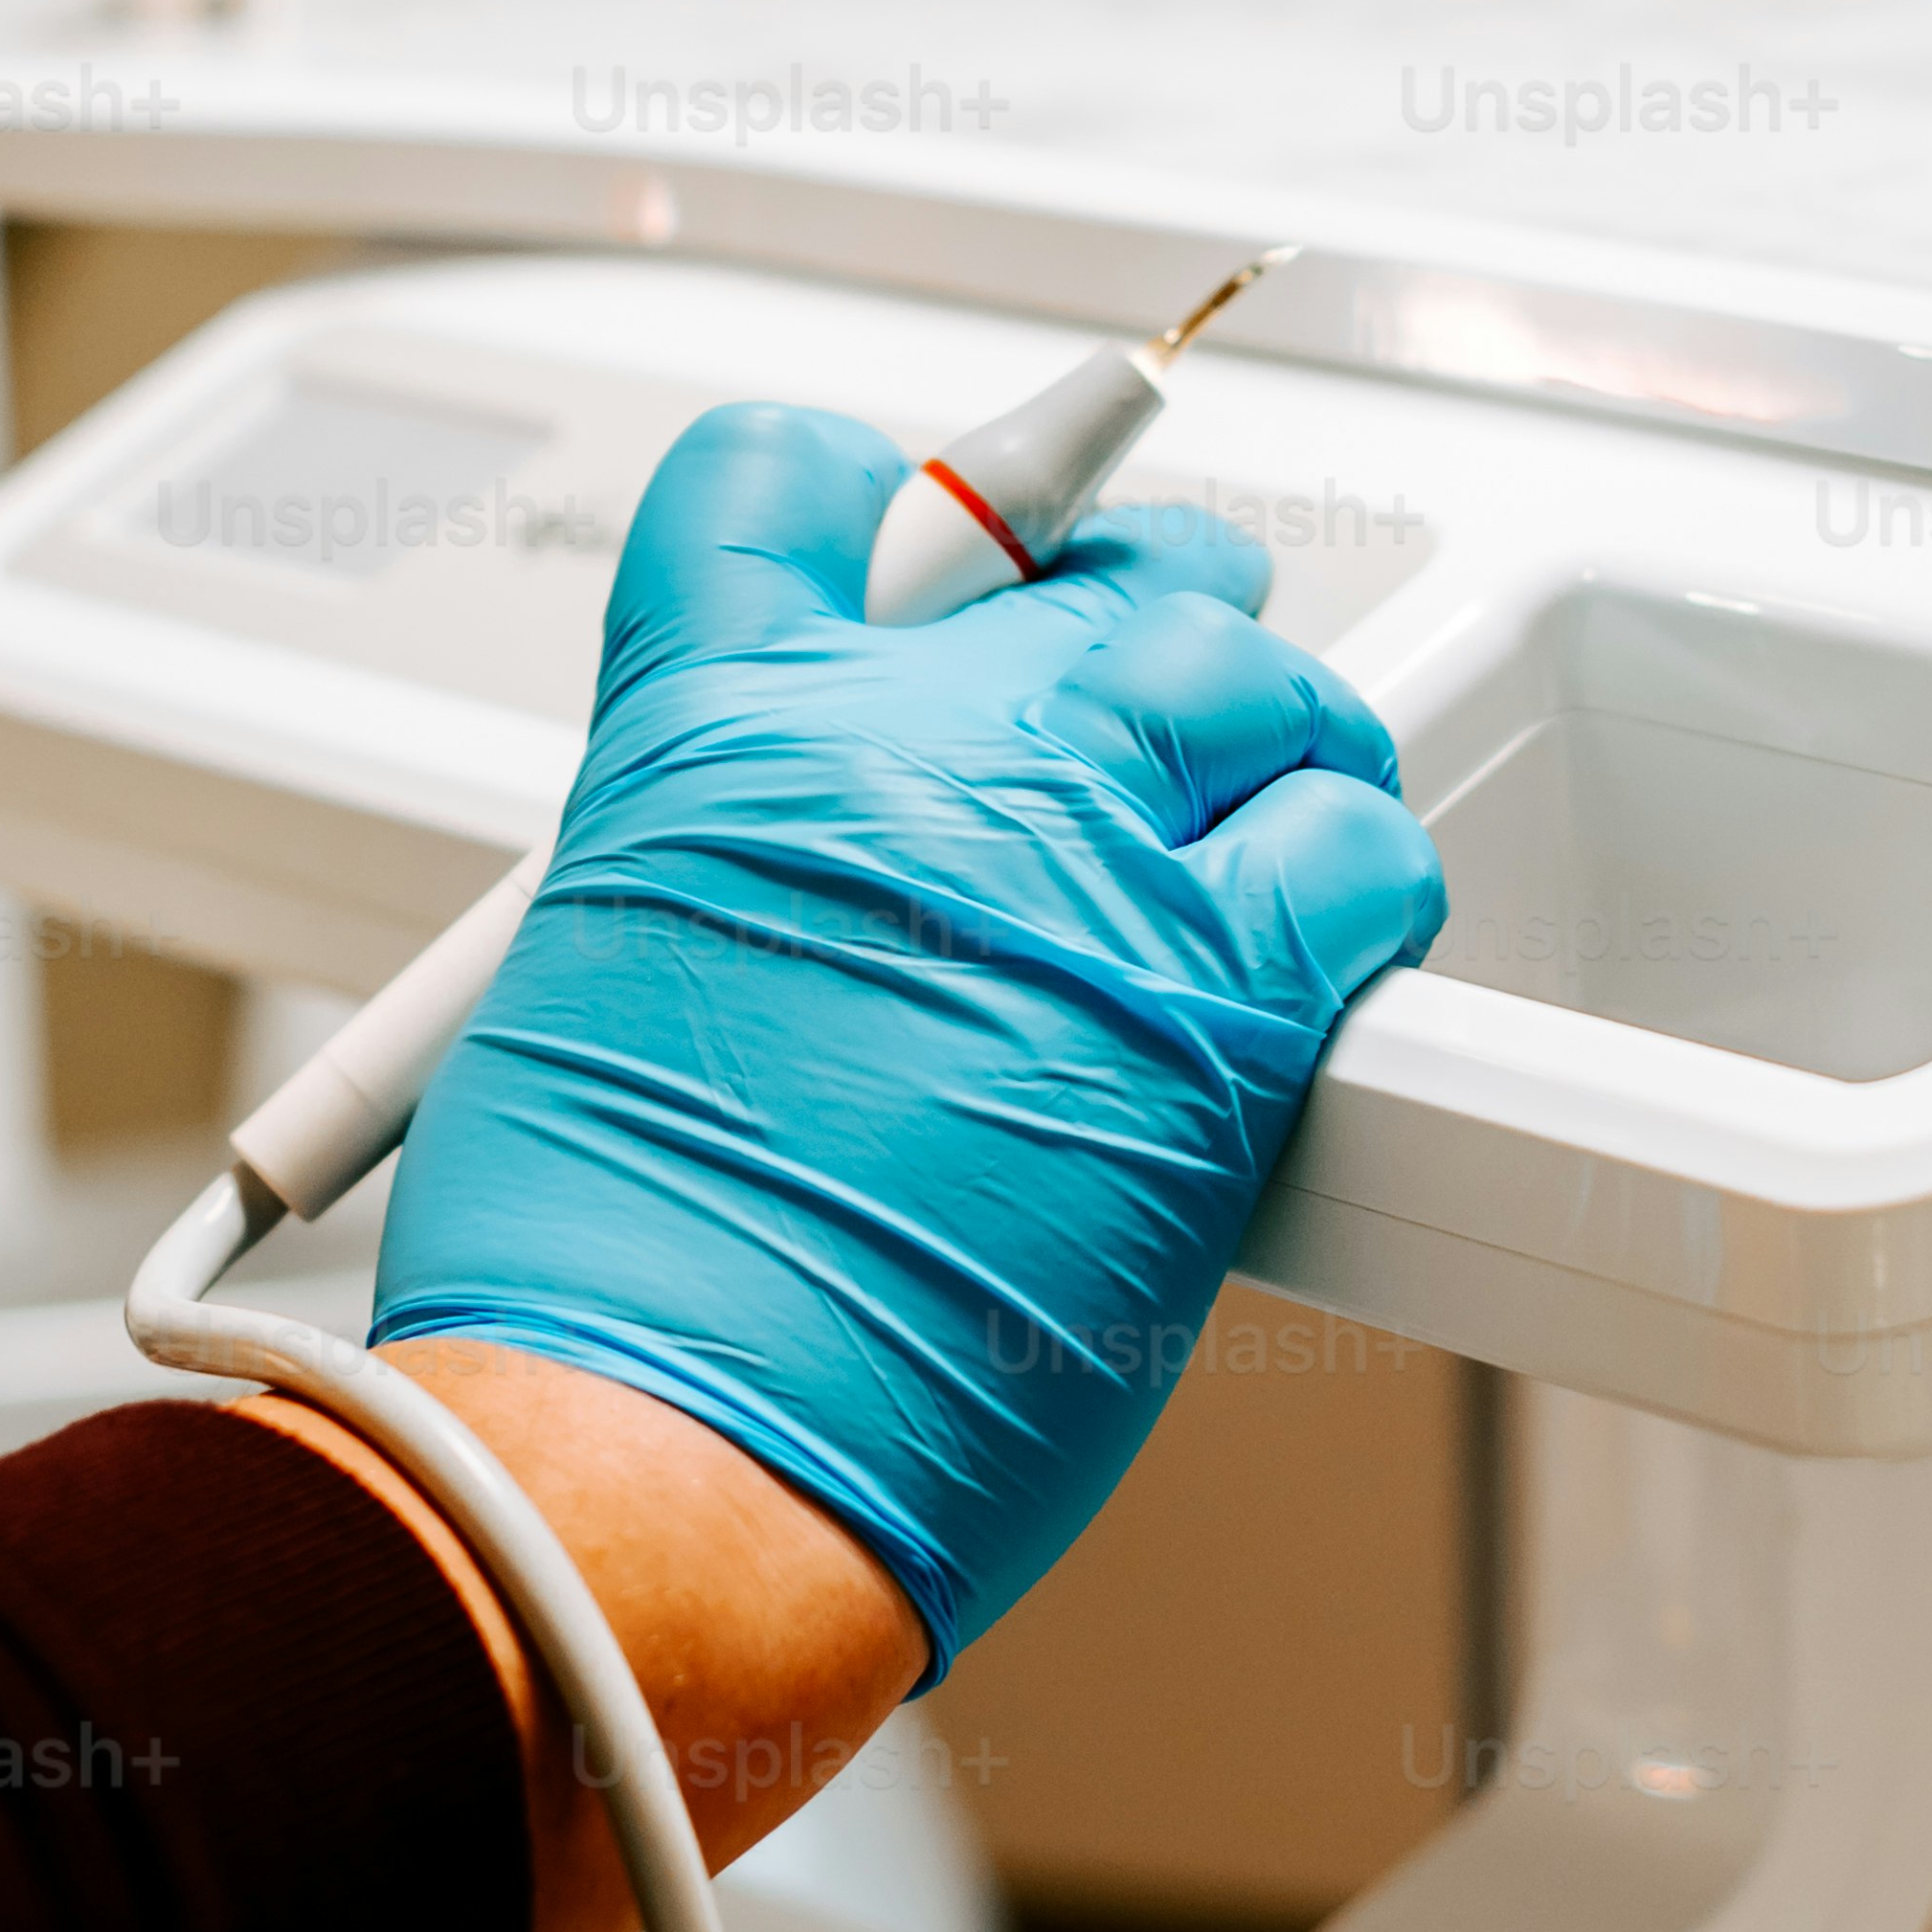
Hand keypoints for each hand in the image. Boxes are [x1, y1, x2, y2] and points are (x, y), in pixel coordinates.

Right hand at [371, 399, 1445, 1668]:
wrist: (648, 1451)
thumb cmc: (592, 1291)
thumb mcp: (570, 988)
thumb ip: (715, 886)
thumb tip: (795, 914)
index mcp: (705, 731)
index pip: (784, 480)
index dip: (881, 494)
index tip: (937, 545)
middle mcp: (896, 750)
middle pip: (1085, 568)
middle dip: (1129, 618)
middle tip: (1140, 709)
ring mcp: (1065, 860)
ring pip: (1246, 680)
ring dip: (1264, 740)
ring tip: (1250, 823)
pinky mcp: (1207, 1004)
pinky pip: (1357, 849)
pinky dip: (1361, 874)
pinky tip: (1324, 938)